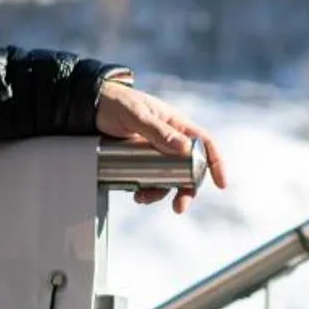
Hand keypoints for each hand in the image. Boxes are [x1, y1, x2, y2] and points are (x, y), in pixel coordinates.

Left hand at [95, 78, 227, 211]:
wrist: (88, 107)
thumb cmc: (115, 102)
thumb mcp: (135, 115)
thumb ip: (158, 131)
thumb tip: (185, 148)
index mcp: (175, 123)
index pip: (204, 143)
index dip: (216, 162)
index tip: (221, 183)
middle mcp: (169, 139)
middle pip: (189, 168)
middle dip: (187, 189)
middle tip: (179, 206)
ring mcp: (155, 151)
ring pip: (169, 177)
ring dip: (162, 193)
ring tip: (144, 198)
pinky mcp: (140, 161)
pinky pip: (150, 179)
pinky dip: (147, 190)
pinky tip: (136, 193)